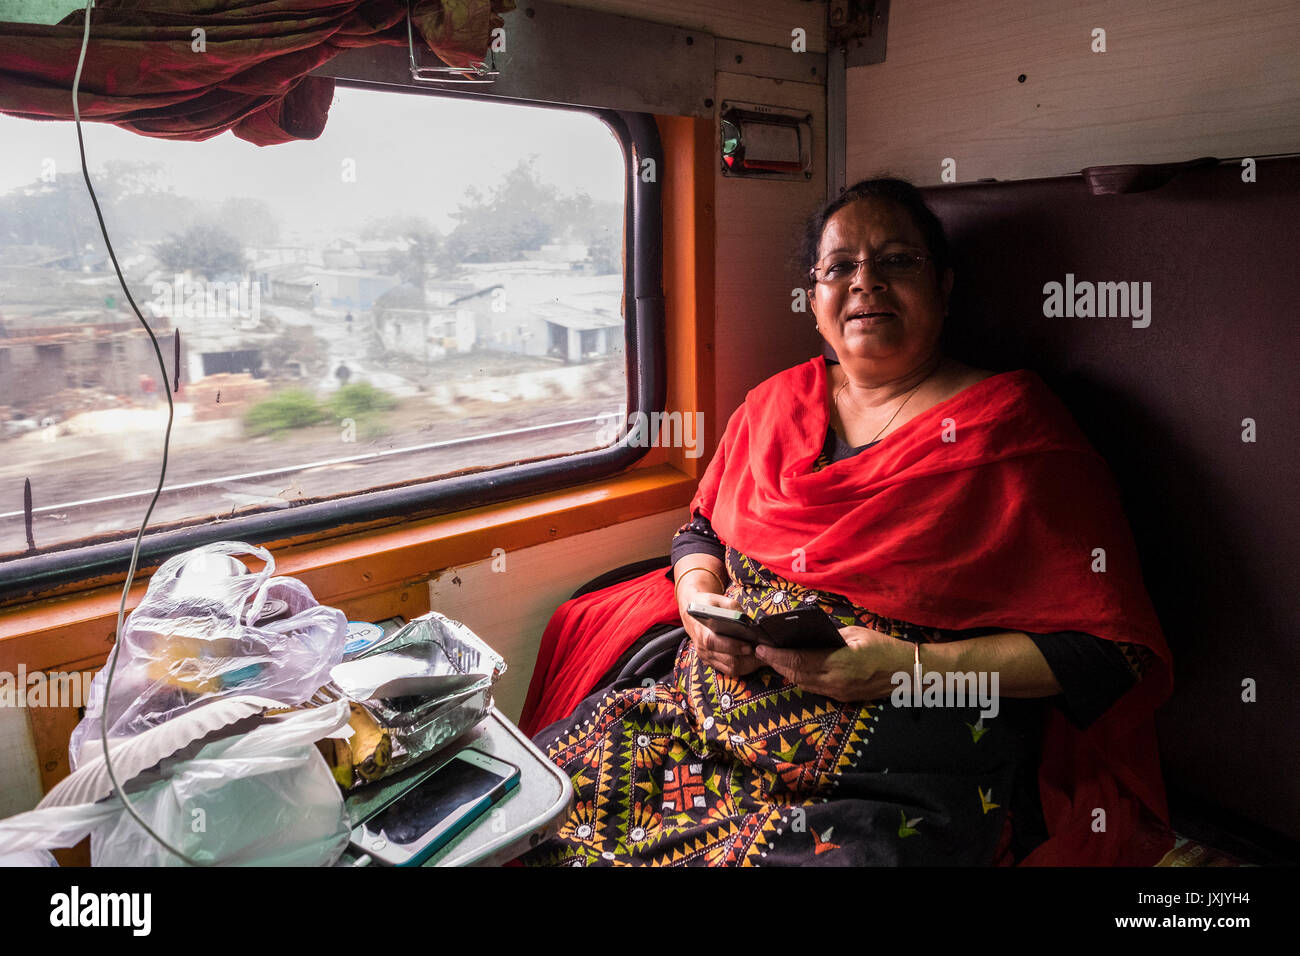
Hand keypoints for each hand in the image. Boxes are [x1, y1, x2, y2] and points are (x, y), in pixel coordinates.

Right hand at [677, 581, 762, 677]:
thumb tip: (746, 619)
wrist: (692, 615)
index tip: (750, 646)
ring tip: (762, 657)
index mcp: (702, 633)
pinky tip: (754, 660)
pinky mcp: (712, 663)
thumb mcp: (718, 600)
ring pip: (731, 669)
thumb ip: (732, 608)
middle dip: (748, 659)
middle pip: (728, 661)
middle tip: (763, 652)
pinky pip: (729, 670)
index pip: (716, 644)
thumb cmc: (706, 606)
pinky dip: (744, 667)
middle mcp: (703, 649)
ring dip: (748, 665)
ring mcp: (707, 658)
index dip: (734, 647)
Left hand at [753, 625, 912, 701]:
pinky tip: (793, 668)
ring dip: (786, 672)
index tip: (762, 647)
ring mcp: (838, 693)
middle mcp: (835, 682)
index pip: (799, 660)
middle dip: (776, 663)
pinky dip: (800, 678)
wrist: (906, 672)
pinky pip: (814, 688)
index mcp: (839, 663)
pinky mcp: (842, 698)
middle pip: (796, 675)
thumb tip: (806, 635)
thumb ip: (829, 636)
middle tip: (762, 652)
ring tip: (773, 659)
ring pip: (803, 684)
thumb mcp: (855, 634)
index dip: (777, 655)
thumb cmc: (883, 647)